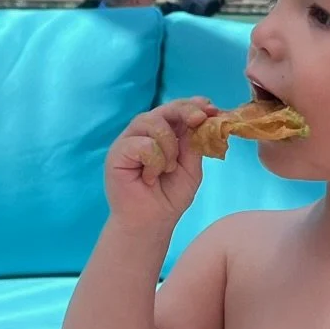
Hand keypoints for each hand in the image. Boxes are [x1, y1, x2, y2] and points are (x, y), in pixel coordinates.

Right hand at [104, 98, 215, 229]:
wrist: (152, 223)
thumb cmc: (169, 196)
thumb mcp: (191, 168)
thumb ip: (194, 143)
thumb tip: (203, 118)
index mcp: (163, 134)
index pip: (176, 110)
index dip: (193, 105)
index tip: (212, 110)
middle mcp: (144, 133)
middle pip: (164, 109)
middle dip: (185, 111)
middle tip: (199, 119)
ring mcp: (128, 140)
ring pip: (153, 123)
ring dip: (169, 148)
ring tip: (167, 170)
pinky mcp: (117, 152)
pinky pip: (143, 144)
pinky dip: (154, 161)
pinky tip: (149, 177)